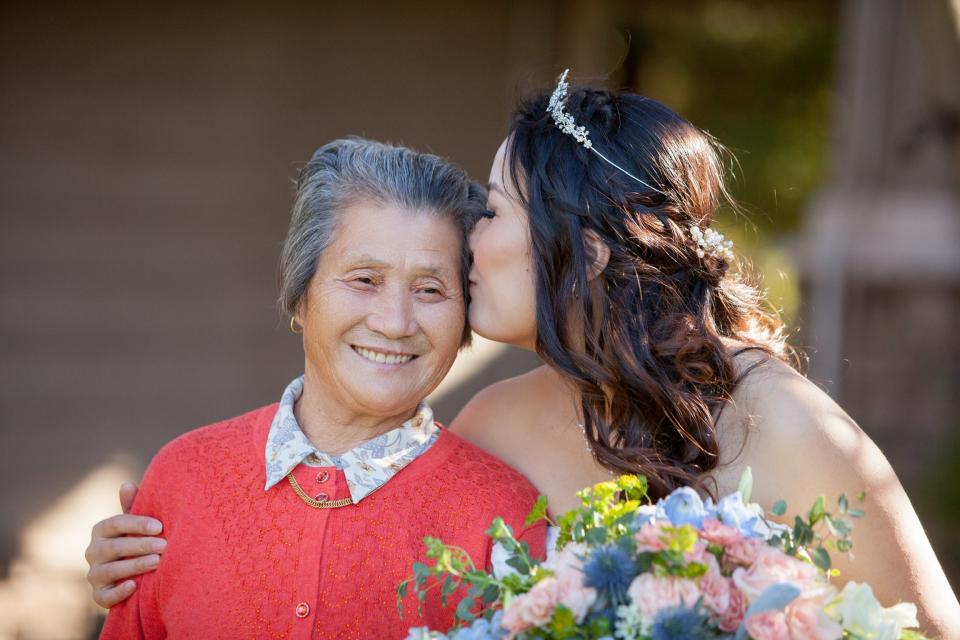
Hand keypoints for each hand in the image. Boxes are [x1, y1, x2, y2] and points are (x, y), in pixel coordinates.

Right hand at [85, 482, 165, 607]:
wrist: (134, 573)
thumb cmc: (137, 539)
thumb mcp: (135, 523)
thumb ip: (132, 505)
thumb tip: (127, 484)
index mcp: (101, 530)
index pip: (115, 523)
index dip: (137, 524)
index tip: (159, 526)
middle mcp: (93, 552)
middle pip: (114, 547)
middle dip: (141, 545)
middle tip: (164, 545)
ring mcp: (94, 574)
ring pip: (111, 570)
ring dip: (135, 565)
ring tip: (158, 562)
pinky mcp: (99, 595)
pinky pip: (105, 596)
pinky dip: (119, 592)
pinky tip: (135, 585)